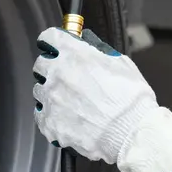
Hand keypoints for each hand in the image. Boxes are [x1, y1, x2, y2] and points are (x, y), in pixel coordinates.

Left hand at [33, 26, 171, 171]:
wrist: (132, 133)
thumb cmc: (131, 98)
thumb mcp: (119, 61)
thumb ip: (96, 49)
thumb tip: (86, 41)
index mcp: (74, 55)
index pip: (49, 38)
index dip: (53, 41)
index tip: (54, 46)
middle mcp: (58, 74)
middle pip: (41, 64)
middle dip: (51, 66)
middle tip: (65, 75)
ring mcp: (52, 100)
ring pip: (40, 90)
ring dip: (51, 92)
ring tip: (70, 101)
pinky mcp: (50, 124)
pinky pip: (41, 115)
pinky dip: (51, 115)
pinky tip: (66, 117)